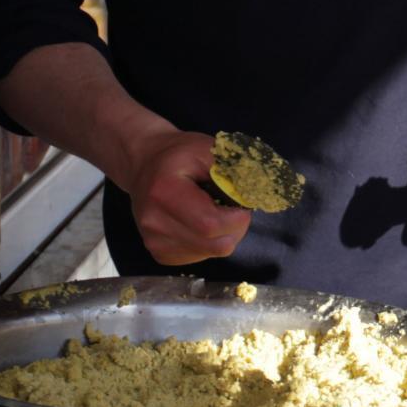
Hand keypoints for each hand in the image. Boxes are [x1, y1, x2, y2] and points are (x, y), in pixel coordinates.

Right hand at [118, 128, 249, 265]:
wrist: (145, 164)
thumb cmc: (180, 154)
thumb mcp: (209, 149)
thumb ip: (235, 169)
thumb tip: (261, 190)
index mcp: (164, 193)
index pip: (210, 224)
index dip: (237, 219)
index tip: (243, 204)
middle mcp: (154, 222)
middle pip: (215, 244)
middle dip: (236, 228)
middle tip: (233, 208)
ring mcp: (154, 241)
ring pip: (211, 253)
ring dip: (223, 235)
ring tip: (213, 211)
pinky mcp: (159, 254)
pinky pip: (200, 257)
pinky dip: (209, 242)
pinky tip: (200, 222)